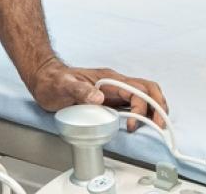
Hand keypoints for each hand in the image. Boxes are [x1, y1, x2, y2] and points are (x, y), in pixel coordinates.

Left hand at [24, 57, 168, 131]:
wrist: (45, 79)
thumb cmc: (54, 81)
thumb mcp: (64, 86)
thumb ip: (81, 91)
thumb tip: (99, 99)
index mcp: (109, 79)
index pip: (135, 90)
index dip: (140, 108)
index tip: (131, 125)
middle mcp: (115, 84)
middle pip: (147, 89)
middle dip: (158, 106)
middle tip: (160, 125)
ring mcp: (114, 92)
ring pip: (144, 95)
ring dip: (155, 109)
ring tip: (157, 125)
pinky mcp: (110, 100)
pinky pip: (134, 103)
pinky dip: (144, 112)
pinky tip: (143, 123)